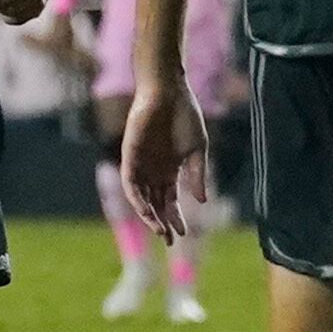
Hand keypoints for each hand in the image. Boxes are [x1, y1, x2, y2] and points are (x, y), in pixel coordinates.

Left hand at [118, 75, 209, 240]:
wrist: (169, 90)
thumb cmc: (185, 115)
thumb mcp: (197, 149)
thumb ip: (198, 175)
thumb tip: (203, 202)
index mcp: (170, 170)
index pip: (170, 201)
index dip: (176, 218)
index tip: (184, 234)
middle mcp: (154, 170)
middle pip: (156, 204)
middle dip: (163, 223)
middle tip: (170, 240)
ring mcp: (141, 164)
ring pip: (142, 198)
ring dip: (149, 216)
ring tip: (160, 231)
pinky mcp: (129, 156)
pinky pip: (130, 183)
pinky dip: (137, 198)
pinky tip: (146, 211)